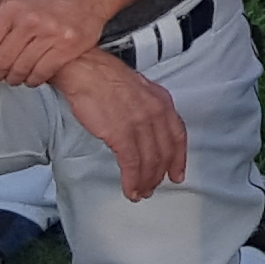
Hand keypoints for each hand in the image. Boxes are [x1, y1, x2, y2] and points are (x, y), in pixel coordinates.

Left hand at [0, 0, 111, 87]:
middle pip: (1, 61)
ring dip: (12, 78)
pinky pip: (41, 73)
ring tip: (11, 77)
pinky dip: (32, 80)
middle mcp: (30, 20)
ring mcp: (50, 35)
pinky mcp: (67, 48)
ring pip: (20, 70)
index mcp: (12, 7)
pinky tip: (29, 77)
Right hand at [55, 51, 186, 197]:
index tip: (177, 173)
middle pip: (164, 152)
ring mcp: (140, 124)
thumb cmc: (105, 78)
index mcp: (162, 101)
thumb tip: (147, 128)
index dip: (179, 158)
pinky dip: (132, 180)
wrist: (85, 70)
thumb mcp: (139, 89)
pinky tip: (130, 189)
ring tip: (140, 193)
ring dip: (145, 181)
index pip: (178, 135)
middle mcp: (156, 113)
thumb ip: (148, 108)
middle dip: (160, 175)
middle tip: (153, 188)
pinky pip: (131, 164)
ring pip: (150, 161)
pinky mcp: (121, 134)